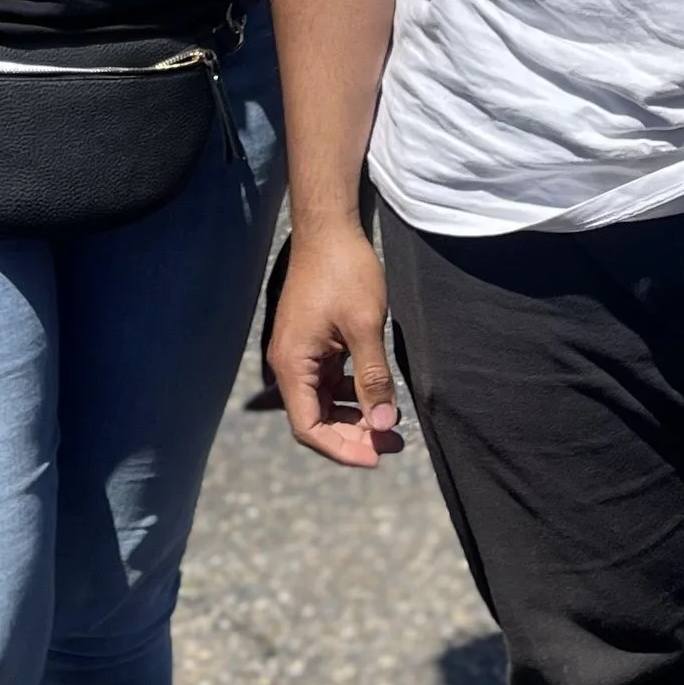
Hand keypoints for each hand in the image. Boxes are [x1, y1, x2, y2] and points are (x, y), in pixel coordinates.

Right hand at [268, 219, 403, 468]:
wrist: (329, 228)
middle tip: (393, 443)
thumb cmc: (344, 271)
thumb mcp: (365, 327)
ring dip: (354, 418)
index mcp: (293, 364)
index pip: (310, 427)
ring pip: (324, 403)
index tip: (376, 456)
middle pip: (316, 419)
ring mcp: (301, 353)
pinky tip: (377, 395)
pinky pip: (329, 382)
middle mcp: (290, 363)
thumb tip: (383, 424)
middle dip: (353, 436)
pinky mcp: (313, 343)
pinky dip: (352, 394)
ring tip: (390, 425)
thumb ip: (373, 378)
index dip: (342, 449)